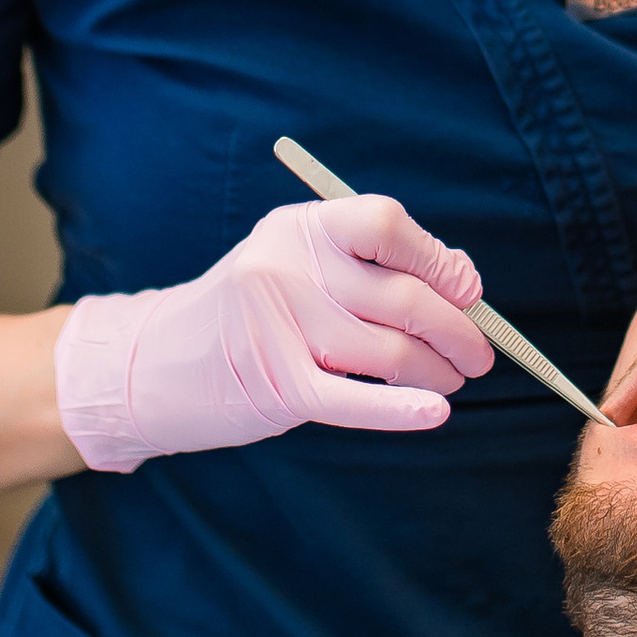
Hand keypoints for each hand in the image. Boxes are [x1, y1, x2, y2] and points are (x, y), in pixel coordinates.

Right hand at [54, 196, 495, 470]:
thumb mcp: (300, 266)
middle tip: (481, 353)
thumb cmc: (251, 312)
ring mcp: (278, 328)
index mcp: (299, 227)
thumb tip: (464, 279)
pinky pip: (355, 400)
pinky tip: (434, 412)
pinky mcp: (275, 387)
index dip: (436, 259)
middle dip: (456, 328)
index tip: (467, 289)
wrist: (156, 366)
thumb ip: (372, 265)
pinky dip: (403, 408)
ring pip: (388, 351)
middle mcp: (287, 268)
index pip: (385, 224)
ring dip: (437, 370)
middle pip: (399, 295)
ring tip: (452, 380)